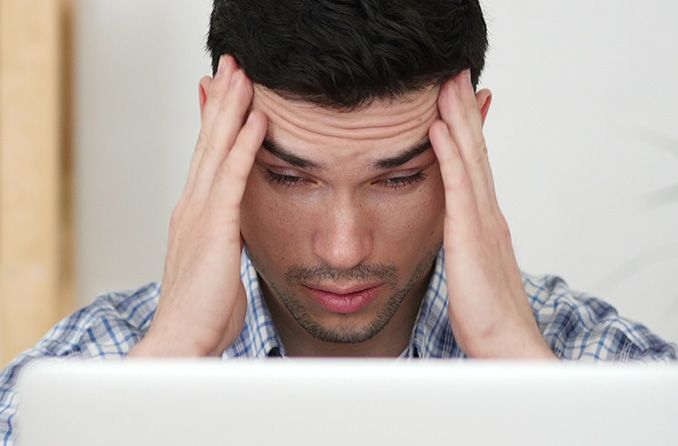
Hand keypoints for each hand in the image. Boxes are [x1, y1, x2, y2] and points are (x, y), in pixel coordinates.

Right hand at [129, 55, 266, 356]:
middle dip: (221, 103)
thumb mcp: (217, 265)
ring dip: (231, 110)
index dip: (215, 124)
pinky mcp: (214, 228)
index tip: (225, 95)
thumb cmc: (203, 311)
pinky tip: (257, 119)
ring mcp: (199, 214)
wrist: (182, 340)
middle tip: (231, 68)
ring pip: (216, 150)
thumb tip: (240, 229)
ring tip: (243, 77)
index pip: (206, 158)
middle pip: (208, 143)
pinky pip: (232, 177)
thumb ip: (227, 239)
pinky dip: (243, 145)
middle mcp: (192, 206)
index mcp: (194, 215)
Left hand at [429, 70, 554, 358]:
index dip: (467, 131)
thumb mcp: (472, 267)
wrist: (504, 342)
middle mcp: (486, 214)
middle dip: (463, 112)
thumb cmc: (485, 312)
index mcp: (485, 221)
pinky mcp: (470, 236)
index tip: (455, 102)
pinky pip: (457, 187)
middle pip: (475, 152)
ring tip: (447, 86)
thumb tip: (451, 231)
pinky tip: (437, 129)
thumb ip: (462, 243)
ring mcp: (481, 222)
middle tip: (454, 76)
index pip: (475, 166)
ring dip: (457, 120)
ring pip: (469, 159)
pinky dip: (449, 155)